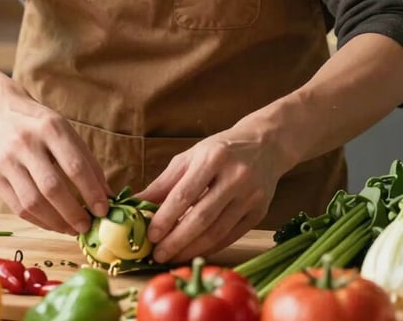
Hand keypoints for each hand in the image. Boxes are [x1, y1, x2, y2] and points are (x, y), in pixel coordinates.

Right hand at [0, 82, 111, 235]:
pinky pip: (19, 208)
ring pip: (33, 203)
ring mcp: (7, 161)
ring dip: (56, 222)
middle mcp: (26, 143)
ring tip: (71, 229)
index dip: (92, 192)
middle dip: (73, 213)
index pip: (75, 166)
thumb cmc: (38, 124)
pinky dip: (39, 221)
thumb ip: (86, 161)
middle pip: (52, 188)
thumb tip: (106, 195)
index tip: (103, 210)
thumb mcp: (65, 130)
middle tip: (87, 226)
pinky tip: (53, 223)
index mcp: (51, 127)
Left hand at [135, 127, 283, 263]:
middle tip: (158, 254)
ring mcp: (250, 196)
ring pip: (217, 231)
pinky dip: (210, 247)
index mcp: (213, 158)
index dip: (166, 217)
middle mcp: (235, 177)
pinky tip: (195, 252)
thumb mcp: (190, 157)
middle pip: (201, 217)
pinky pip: (231, 236)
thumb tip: (137, 203)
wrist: (265, 145)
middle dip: (177, 240)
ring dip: (192, 249)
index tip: (150, 235)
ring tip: (172, 257)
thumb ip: (165, 182)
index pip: (184, 194)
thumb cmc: (220, 151)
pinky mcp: (260, 212)